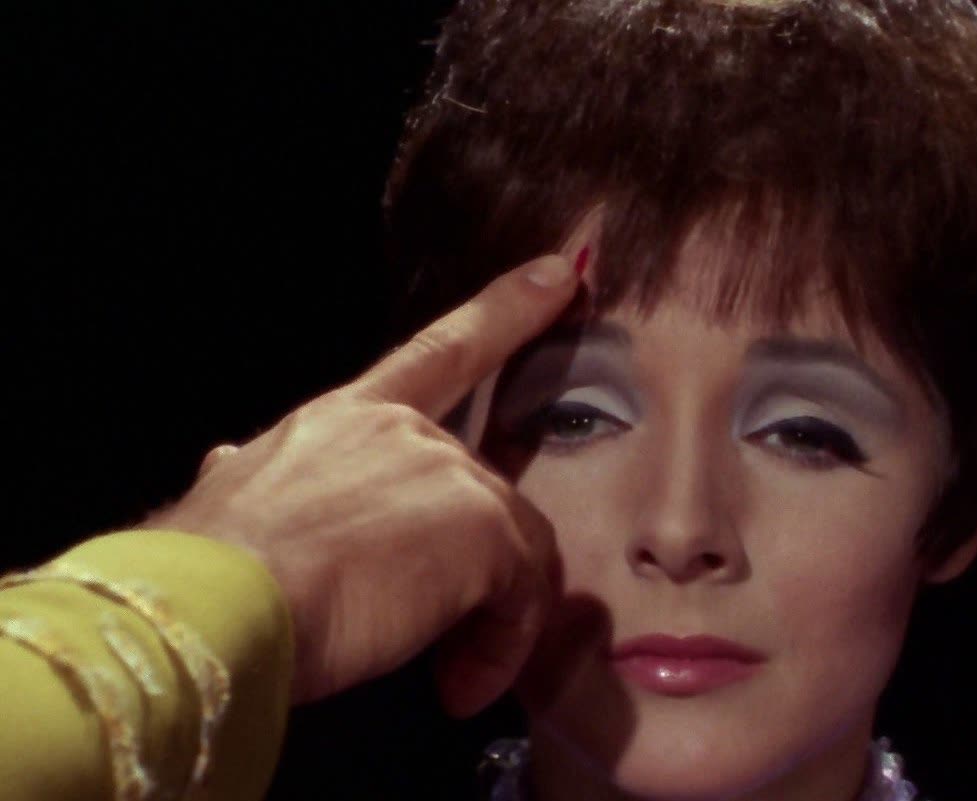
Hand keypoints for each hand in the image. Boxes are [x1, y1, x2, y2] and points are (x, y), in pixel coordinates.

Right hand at [145, 254, 578, 713]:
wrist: (214, 601)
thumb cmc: (210, 569)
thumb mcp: (232, 503)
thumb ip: (253, 477)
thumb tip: (226, 462)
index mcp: (341, 419)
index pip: (436, 354)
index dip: (502, 312)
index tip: (560, 274)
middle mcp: (401, 430)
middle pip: (485, 490)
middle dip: (477, 566)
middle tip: (445, 638)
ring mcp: (447, 470)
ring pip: (509, 547)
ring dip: (488, 620)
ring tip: (447, 674)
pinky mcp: (481, 526)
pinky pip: (522, 593)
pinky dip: (500, 646)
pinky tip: (460, 684)